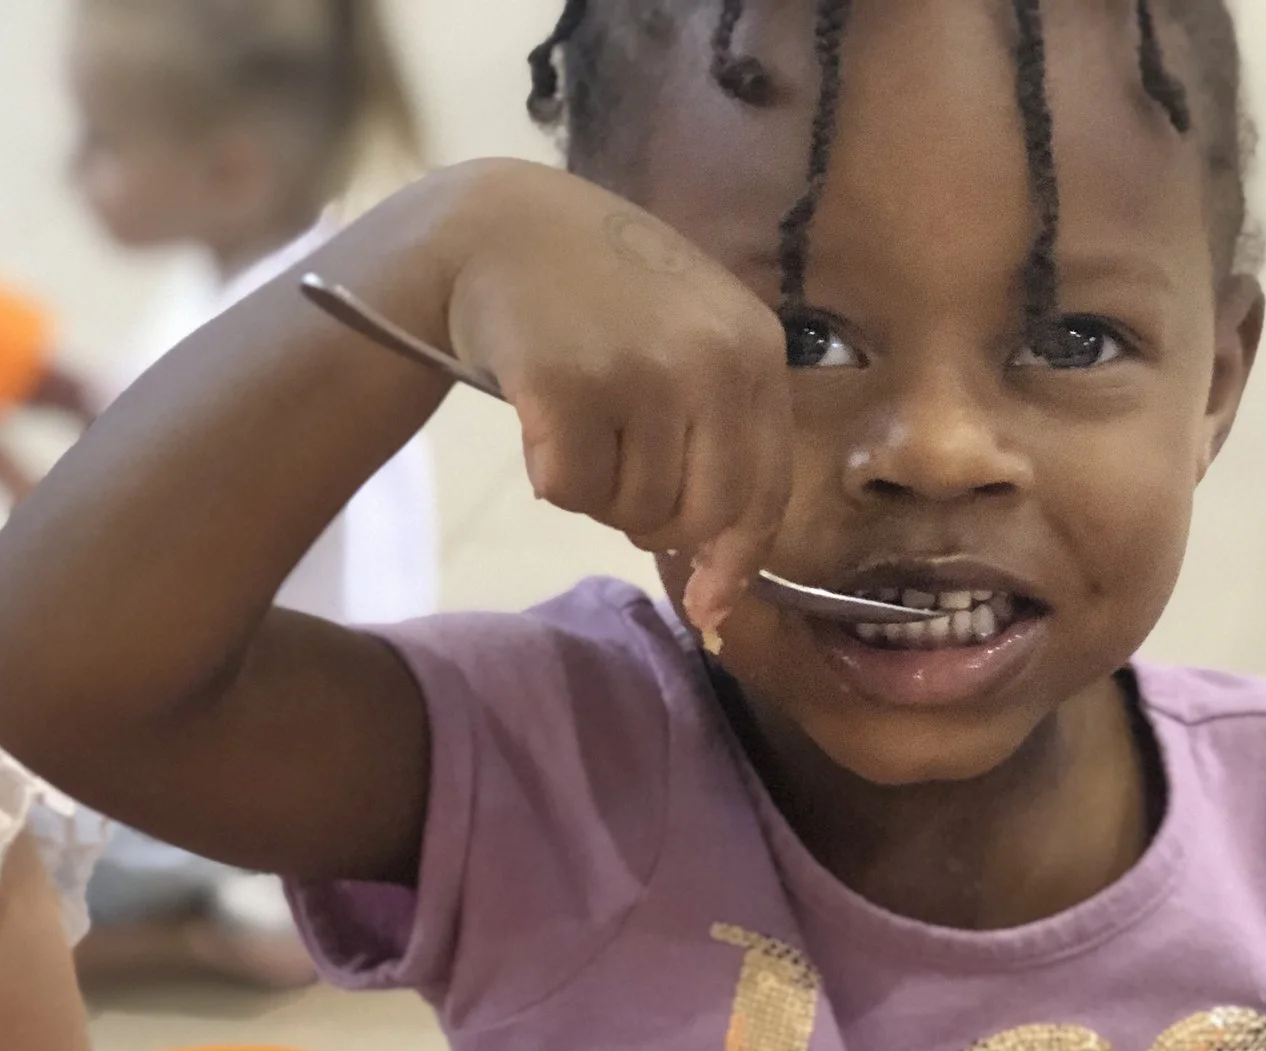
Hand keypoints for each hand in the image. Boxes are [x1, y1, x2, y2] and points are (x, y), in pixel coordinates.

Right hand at [437, 161, 792, 644]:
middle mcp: (714, 360)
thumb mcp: (692, 342)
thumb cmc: (604, 299)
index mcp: (758, 351)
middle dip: (656, 523)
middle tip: (618, 475)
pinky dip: (553, 479)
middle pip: (701, 516)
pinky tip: (543, 419)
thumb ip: (721, 442)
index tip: (708, 609)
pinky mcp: (568, 384)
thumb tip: (716, 596)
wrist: (498, 226)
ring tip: (582, 425)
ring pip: (632, 510)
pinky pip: (571, 491)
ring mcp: (642, 370)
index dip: (737, 561)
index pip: (766, 491)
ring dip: (600, 494)